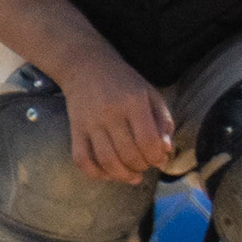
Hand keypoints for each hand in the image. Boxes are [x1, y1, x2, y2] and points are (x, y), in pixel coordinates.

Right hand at [54, 58, 174, 181]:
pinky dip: (96, 173)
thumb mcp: (151, 94)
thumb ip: (164, 122)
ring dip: (123, 175)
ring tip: (133, 175)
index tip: (159, 158)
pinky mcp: (75, 130)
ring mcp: (90, 123)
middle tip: (146, 164)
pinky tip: (109, 173)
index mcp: (133, 102)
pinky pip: (82, 160)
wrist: (86, 66)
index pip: (148, 141)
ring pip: (106, 161)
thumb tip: (166, 151)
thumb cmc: (124, 82)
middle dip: (142, 167)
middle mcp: (110, 113)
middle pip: (128, 154)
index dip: (156, 157)